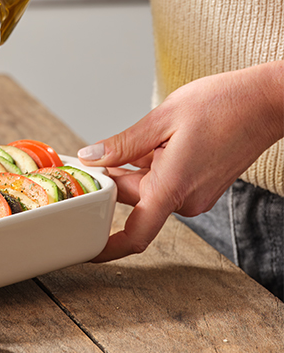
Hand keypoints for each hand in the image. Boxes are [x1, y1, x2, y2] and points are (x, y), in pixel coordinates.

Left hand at [77, 62, 283, 261]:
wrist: (265, 103)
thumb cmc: (222, 106)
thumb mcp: (161, 119)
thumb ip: (123, 144)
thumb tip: (90, 158)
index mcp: (173, 188)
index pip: (135, 234)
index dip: (108, 246)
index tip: (87, 250)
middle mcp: (187, 200)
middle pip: (134, 198)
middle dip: (113, 177)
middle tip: (92, 152)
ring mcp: (197, 194)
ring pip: (148, 187)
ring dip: (133, 167)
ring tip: (136, 135)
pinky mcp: (202, 186)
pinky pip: (165, 181)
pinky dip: (151, 165)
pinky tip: (155, 140)